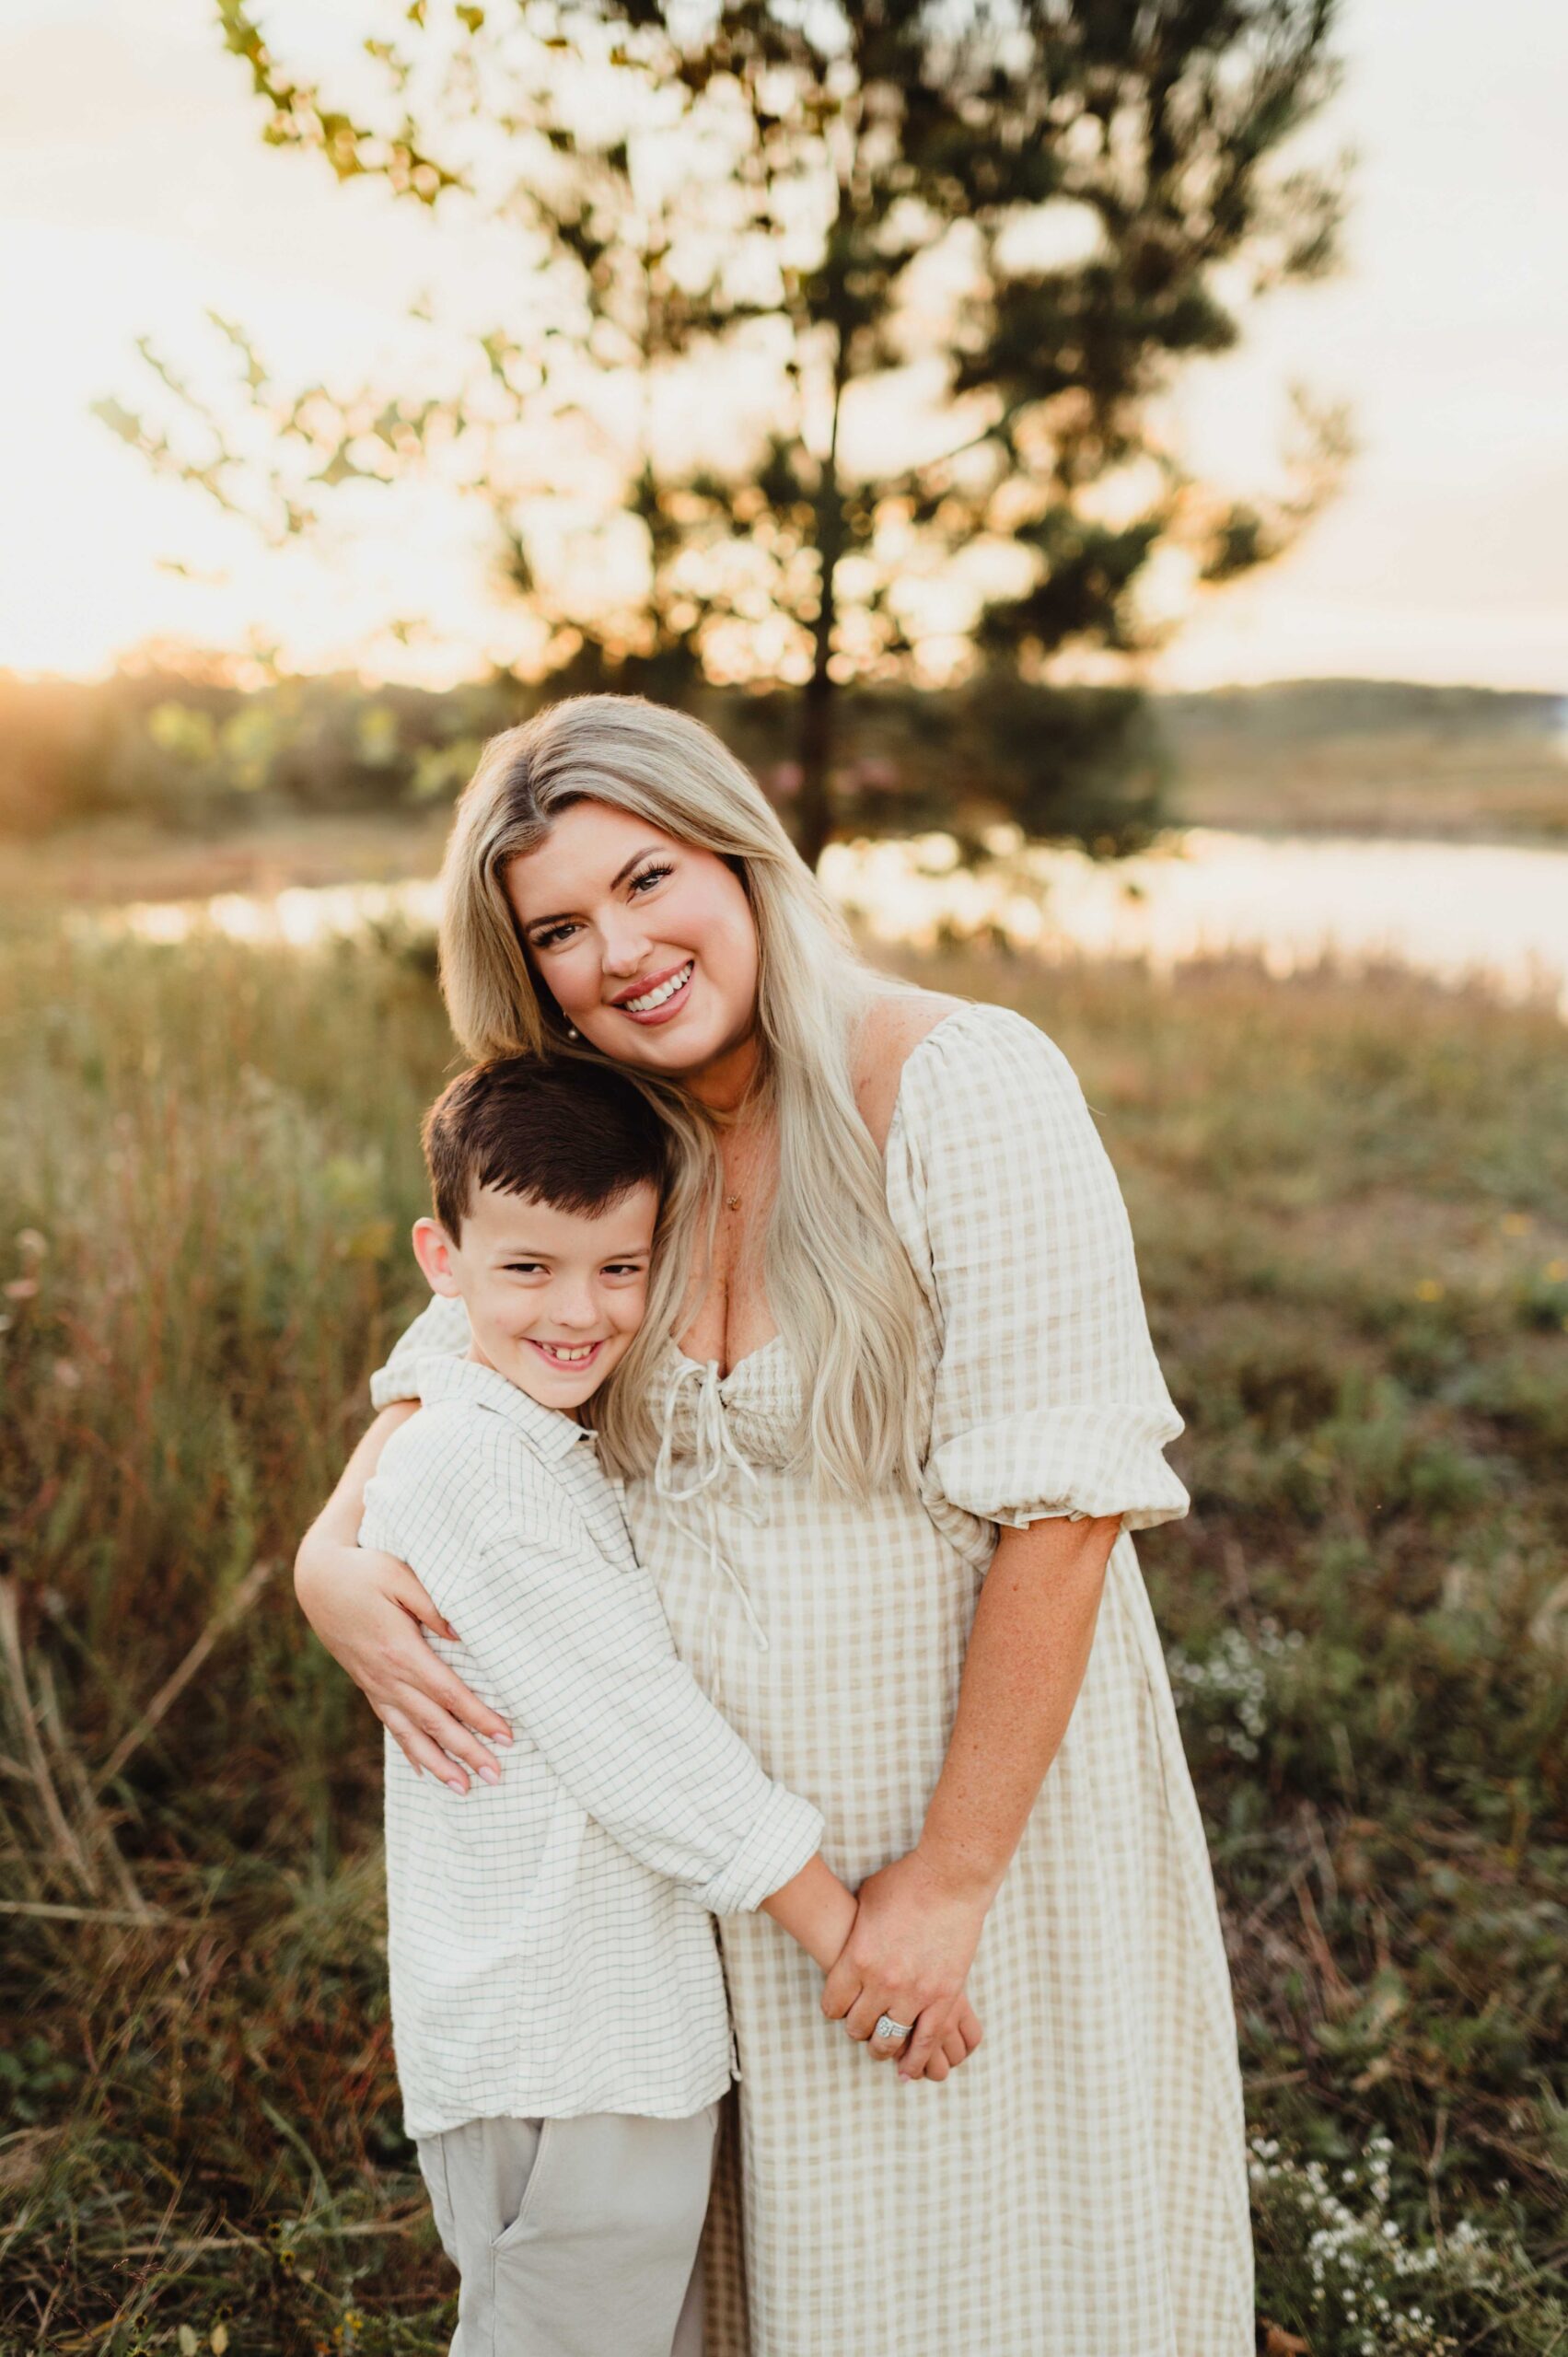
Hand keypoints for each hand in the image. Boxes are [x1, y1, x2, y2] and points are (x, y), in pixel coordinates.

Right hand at [294, 1534, 511, 1792]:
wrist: (317, 1579)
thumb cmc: (364, 1570)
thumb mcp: (401, 1576)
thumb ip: (434, 1607)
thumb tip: (463, 1636)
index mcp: (400, 1651)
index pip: (448, 1693)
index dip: (478, 1717)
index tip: (505, 1737)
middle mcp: (386, 1677)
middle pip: (434, 1722)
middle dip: (467, 1751)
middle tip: (496, 1776)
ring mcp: (375, 1684)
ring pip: (410, 1733)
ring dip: (439, 1763)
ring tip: (464, 1788)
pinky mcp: (368, 1684)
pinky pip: (391, 1724)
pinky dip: (409, 1749)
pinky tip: (423, 1770)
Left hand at [820, 1849, 991, 2080]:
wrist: (950, 1878)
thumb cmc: (905, 1882)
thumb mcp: (865, 1902)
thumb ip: (854, 1933)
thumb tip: (844, 1944)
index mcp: (857, 1959)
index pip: (833, 2005)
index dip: (834, 2009)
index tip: (840, 2007)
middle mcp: (882, 1981)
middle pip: (858, 2026)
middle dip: (857, 2028)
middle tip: (861, 2025)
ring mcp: (915, 1992)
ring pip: (889, 2040)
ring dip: (882, 2048)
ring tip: (882, 2047)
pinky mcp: (944, 1997)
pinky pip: (925, 2042)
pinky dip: (915, 2061)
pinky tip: (908, 2071)